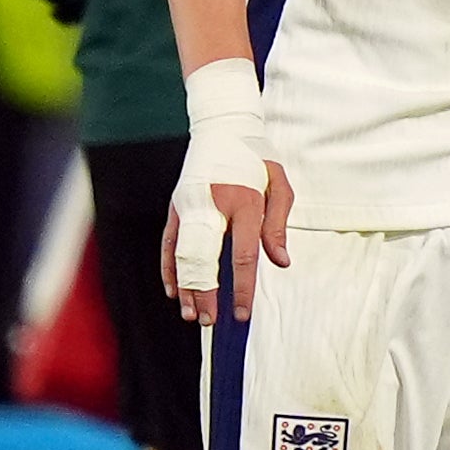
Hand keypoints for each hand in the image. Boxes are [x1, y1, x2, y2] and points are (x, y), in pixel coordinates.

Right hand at [166, 161, 293, 325]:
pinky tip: (174, 292)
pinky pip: (168, 243)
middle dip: (205, 294)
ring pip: (182, 255)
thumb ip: (278, 225)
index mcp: (245, 202)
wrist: (222, 127)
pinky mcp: (176, 207)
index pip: (243, 254)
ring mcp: (190, 206)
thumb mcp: (279, 185)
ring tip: (191, 316)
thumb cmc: (256, 160)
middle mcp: (213, 205)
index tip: (242, 314)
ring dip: (186, 287)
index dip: (242, 287)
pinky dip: (169, 269)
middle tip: (209, 321)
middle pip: (205, 259)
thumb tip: (280, 262)